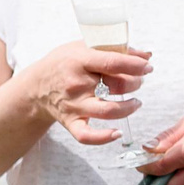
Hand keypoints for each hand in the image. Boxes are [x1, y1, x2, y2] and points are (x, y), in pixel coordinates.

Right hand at [20, 43, 150, 147]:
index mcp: (79, 60)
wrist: (35, 86)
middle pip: (116, 86)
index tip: (147, 66)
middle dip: (135, 83)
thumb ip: (115, 48)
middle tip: (139, 80)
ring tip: (136, 102)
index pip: (112, 62)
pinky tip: (117, 133)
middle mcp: (76, 84)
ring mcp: (74, 105)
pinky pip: (87, 136)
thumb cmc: (64, 63)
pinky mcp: (71, 122)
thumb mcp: (83, 46)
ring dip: (129, 107)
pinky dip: (104, 137)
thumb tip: (146, 54)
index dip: (135, 65)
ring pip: (108, 111)